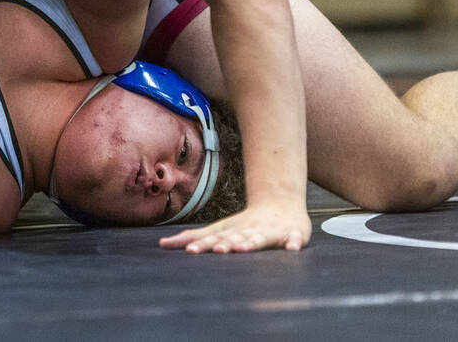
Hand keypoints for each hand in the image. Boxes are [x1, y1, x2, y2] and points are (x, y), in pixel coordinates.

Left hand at [158, 200, 311, 253]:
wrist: (281, 205)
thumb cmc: (245, 224)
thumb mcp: (219, 229)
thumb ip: (194, 238)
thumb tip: (162, 244)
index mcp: (233, 231)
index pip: (216, 238)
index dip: (204, 244)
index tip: (191, 252)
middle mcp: (250, 230)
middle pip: (237, 237)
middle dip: (228, 243)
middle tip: (219, 249)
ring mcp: (271, 232)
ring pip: (261, 238)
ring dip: (252, 243)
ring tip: (243, 249)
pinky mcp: (293, 234)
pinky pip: (295, 239)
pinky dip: (294, 243)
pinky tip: (292, 248)